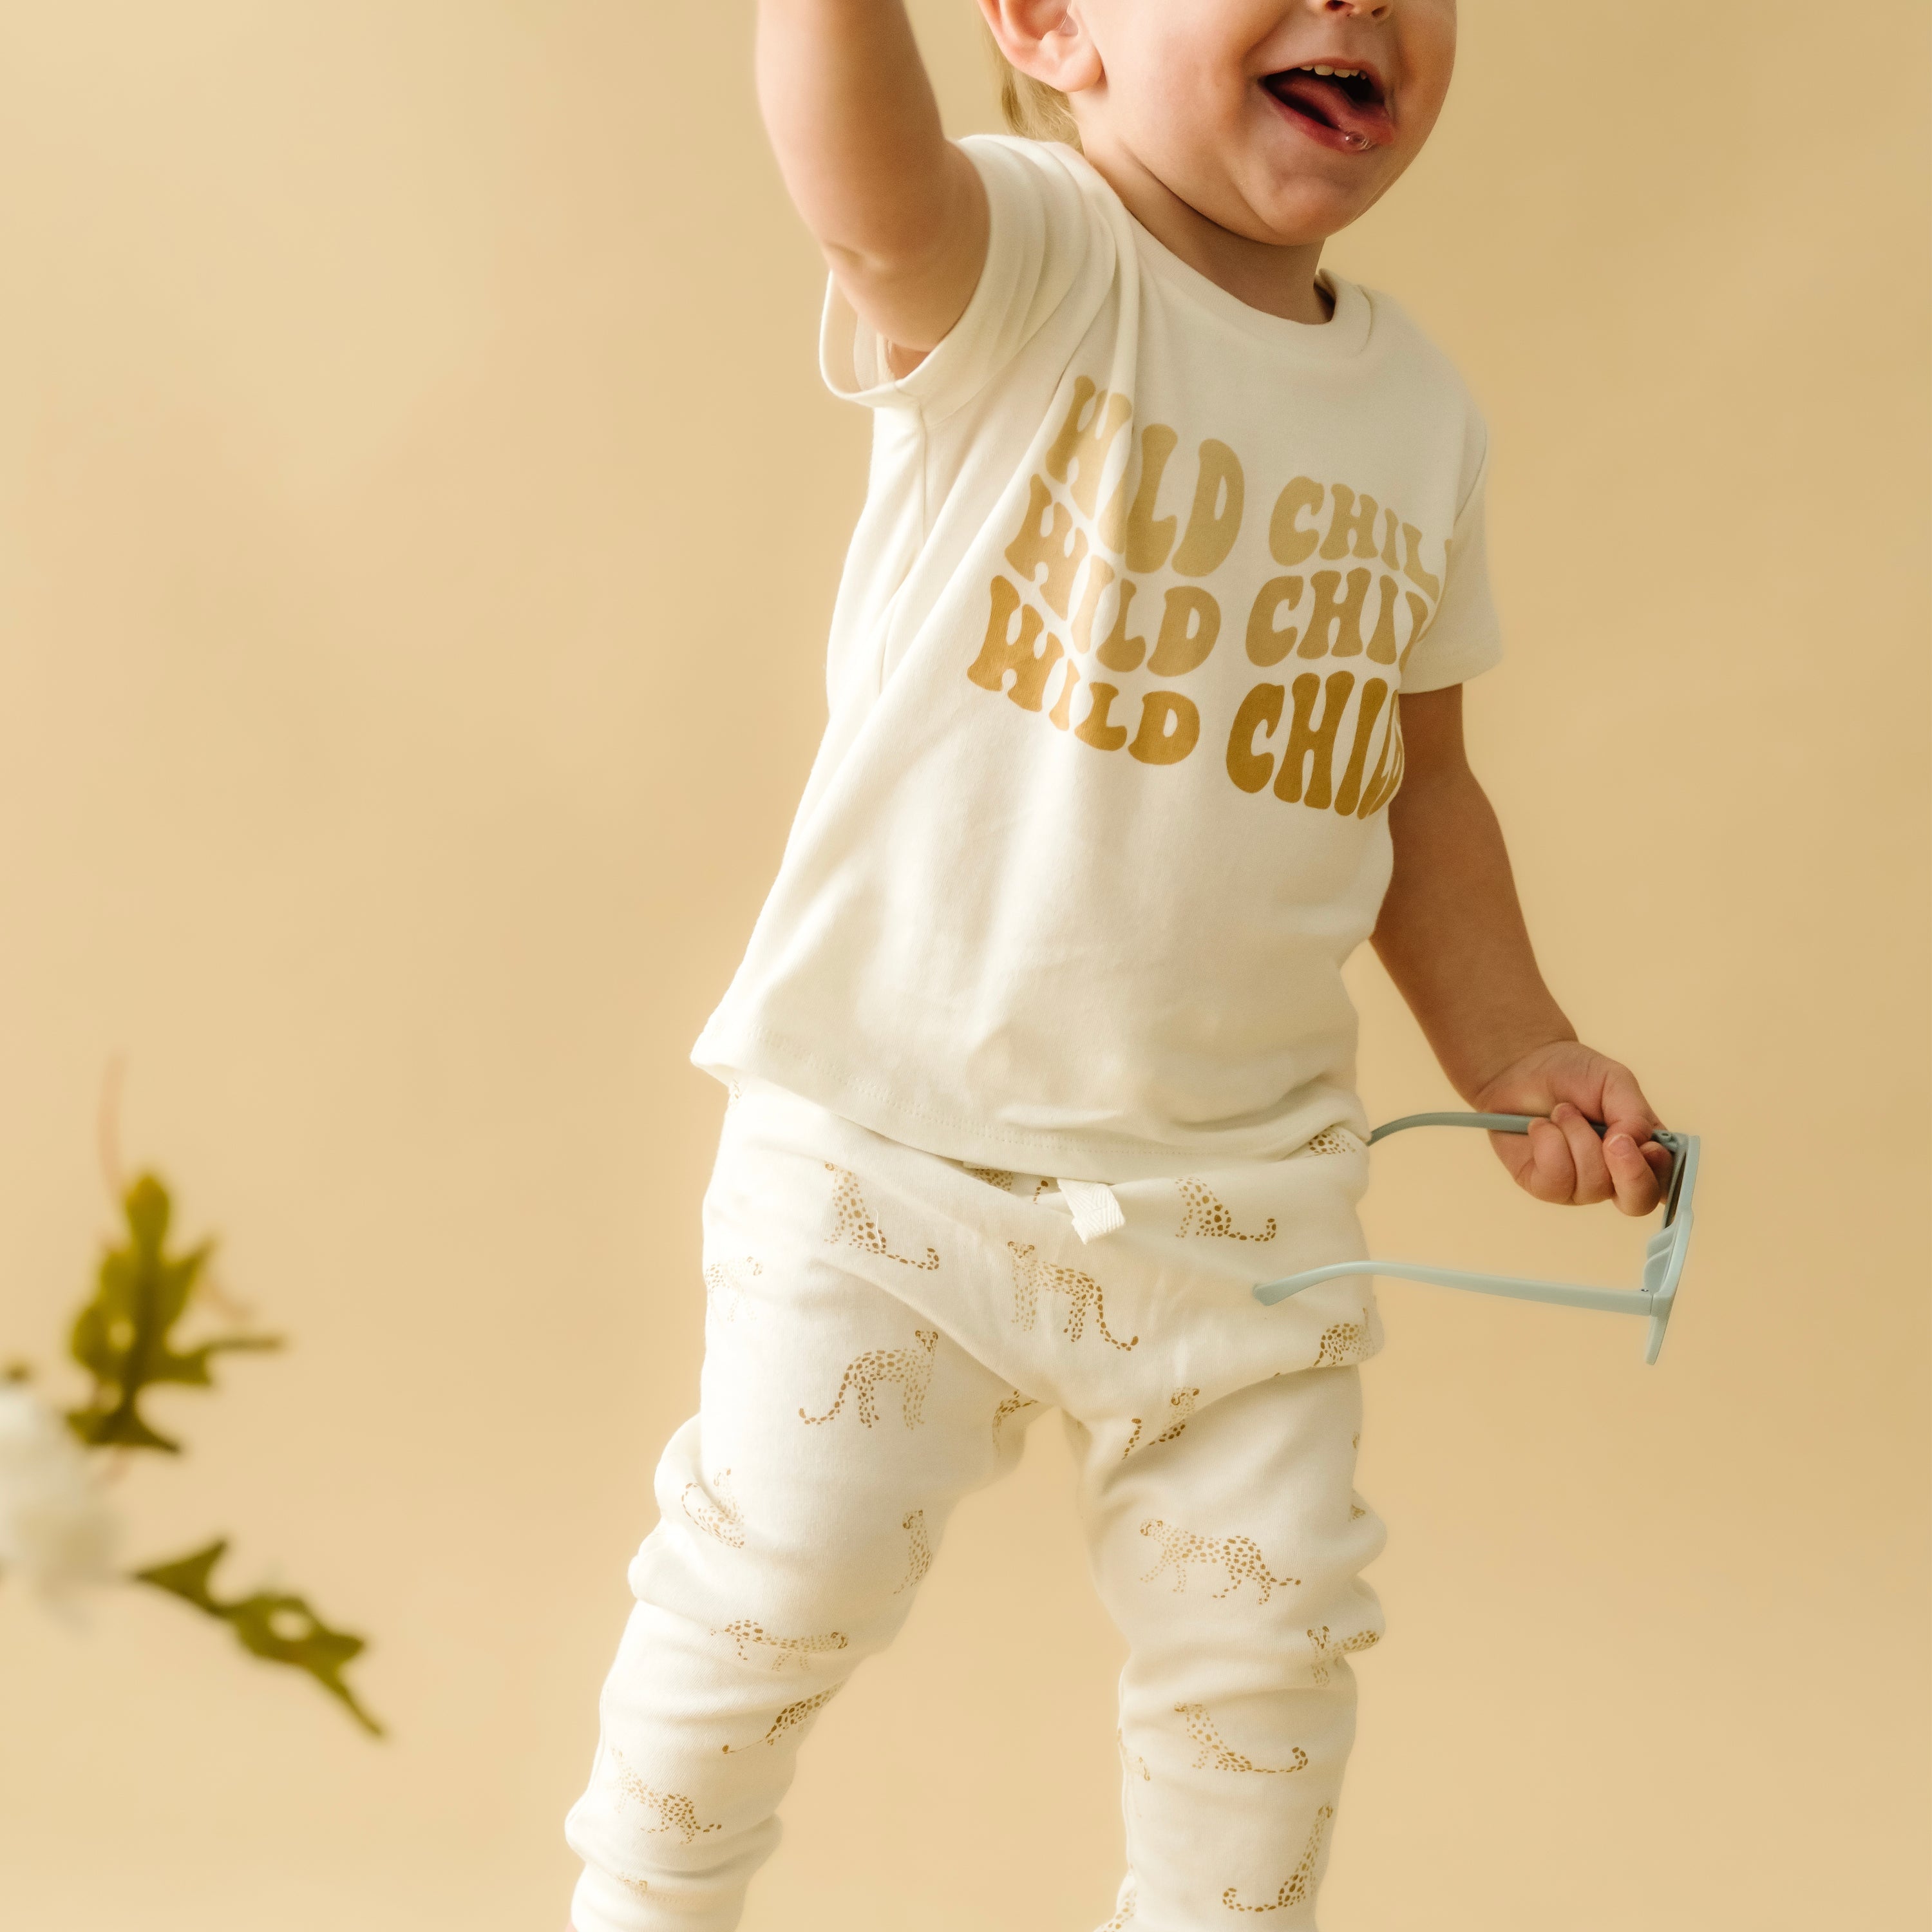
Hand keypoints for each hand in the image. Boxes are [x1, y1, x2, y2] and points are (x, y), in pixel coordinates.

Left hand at [1472, 1040, 1672, 1214]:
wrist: (1521, 1065)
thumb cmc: (1573, 1074)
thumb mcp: (1614, 1081)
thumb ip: (1634, 1114)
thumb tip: (1635, 1144)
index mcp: (1641, 1150)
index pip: (1665, 1182)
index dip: (1661, 1172)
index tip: (1648, 1145)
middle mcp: (1613, 1175)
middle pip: (1637, 1202)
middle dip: (1629, 1174)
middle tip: (1612, 1140)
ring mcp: (1578, 1185)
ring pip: (1593, 1185)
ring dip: (1577, 1137)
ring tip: (1563, 1110)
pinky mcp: (1543, 1186)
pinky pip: (1555, 1182)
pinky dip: (1549, 1144)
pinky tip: (1540, 1126)